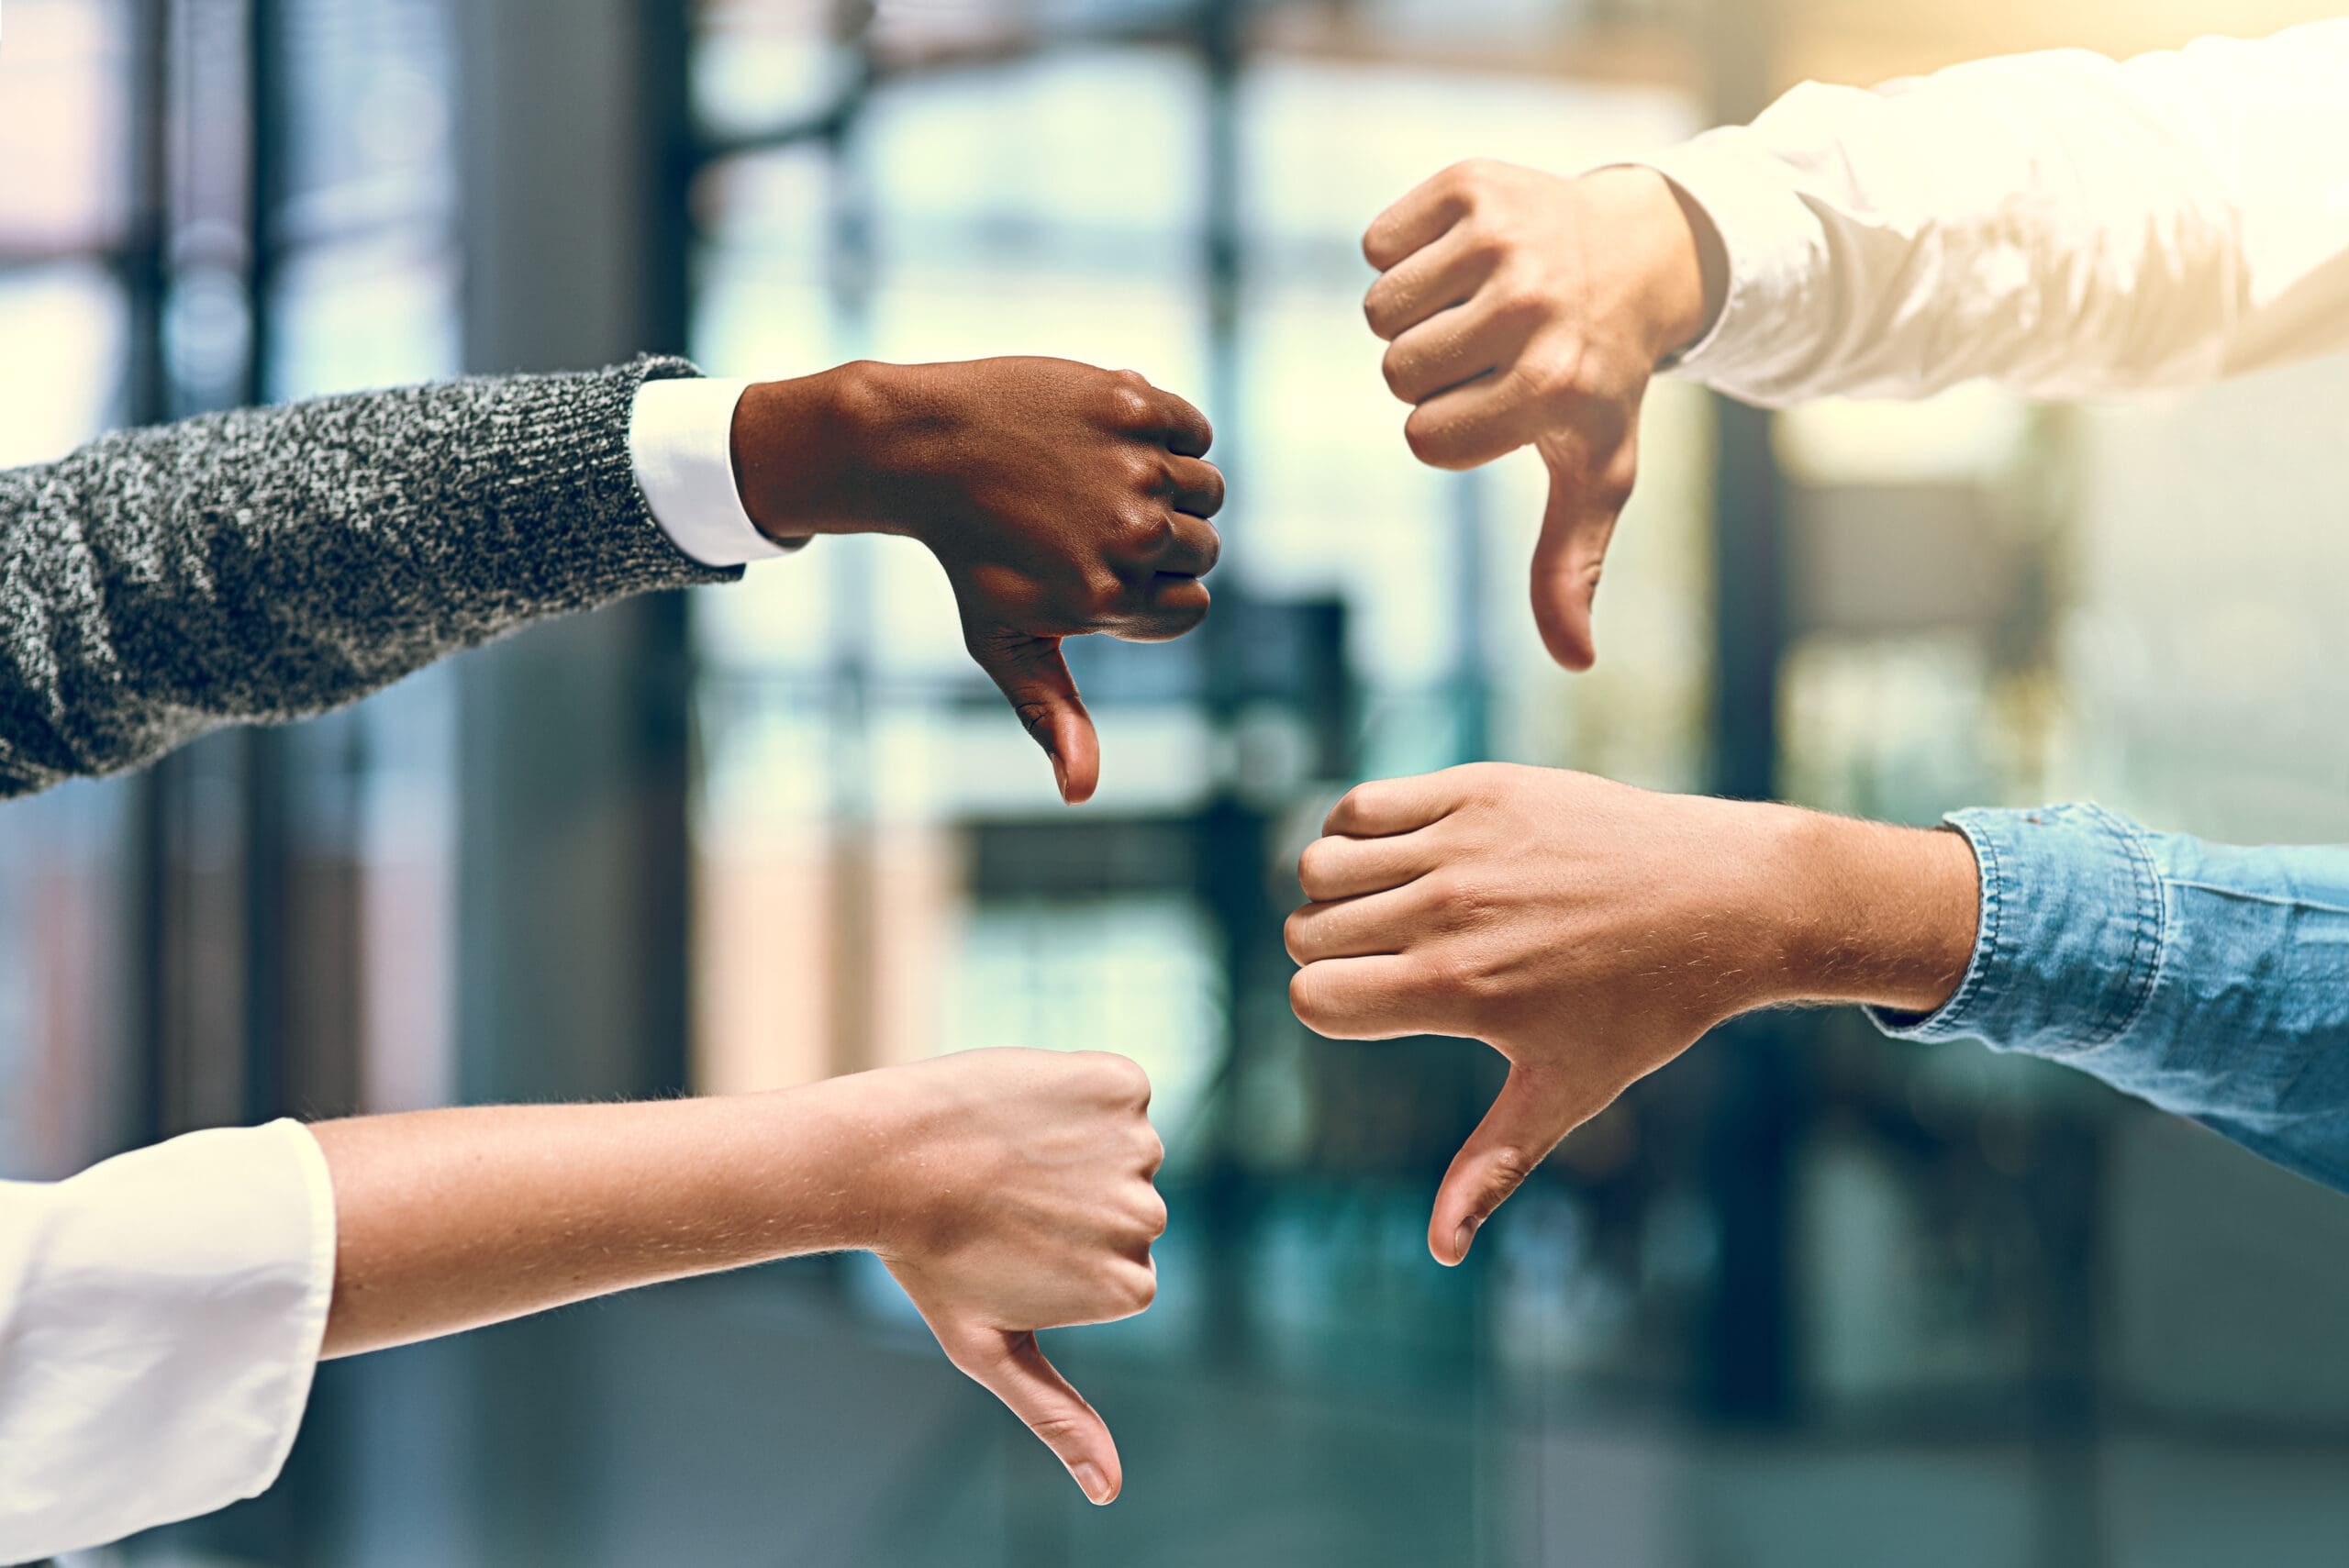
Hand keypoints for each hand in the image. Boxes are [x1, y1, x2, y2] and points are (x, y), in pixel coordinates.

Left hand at [733, 358, 1223, 802]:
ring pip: (1206, 489)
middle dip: (1157, 539)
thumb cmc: (970, 554)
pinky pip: (1194, 430)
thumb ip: (1053, 715)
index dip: (1146, 591)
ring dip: (1166, 485)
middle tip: (1083, 519)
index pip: (1190, 606)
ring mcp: (1136, 465)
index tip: (1091, 567)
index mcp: (1110, 598)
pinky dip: (1164, 432)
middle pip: (1204, 549)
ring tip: (1093, 479)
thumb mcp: (1003, 642)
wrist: (926, 446)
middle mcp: (1133, 535)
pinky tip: (1102, 438)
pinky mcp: (1135, 403)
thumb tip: (1081, 796)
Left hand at [860, 1048, 1166, 1504]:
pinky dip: (1081, 1089)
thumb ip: (1057, 1415)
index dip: (1058, 1255)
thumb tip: (1110, 1492)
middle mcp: (1146, 1220)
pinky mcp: (1121, 1084)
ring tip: (1005, 1154)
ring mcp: (1138, 1149)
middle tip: (1001, 1199)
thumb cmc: (928, 1260)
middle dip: (1072, 1199)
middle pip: (1126, 1206)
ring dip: (1073, 1143)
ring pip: (1121, 1147)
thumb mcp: (989, 1347)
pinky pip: (1118, 1088)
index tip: (1007, 1247)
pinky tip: (1026, 1106)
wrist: (882, 1159)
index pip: (1119, 1266)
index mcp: (1127, 1288)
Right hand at [1283, 764, 1975, 1263]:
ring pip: (1319, 867)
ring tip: (1386, 909)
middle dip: (1332, 956)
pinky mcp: (1478, 789)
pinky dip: (1355, 832)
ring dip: (1334, 893)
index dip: (1332, 1013)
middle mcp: (1450, 911)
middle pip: (1308, 934)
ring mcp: (1462, 844)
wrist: (1724, 897)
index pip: (1313, 999)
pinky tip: (1398, 859)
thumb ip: (1490, 1165)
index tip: (1381, 1011)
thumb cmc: (1646, 1006)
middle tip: (1393, 962)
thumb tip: (1440, 1253)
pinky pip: (1360, 806)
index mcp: (1459, 989)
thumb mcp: (1568, 1091)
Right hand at [1361, 162, 1719, 668]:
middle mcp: (1532, 307)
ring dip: (1415, 314)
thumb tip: (1574, 661)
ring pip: (1380, 309)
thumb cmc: (1600, 379)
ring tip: (1477, 304)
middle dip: (1430, 370)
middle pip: (1397, 371)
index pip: (1426, 437)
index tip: (1501, 405)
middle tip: (1491, 349)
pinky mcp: (1471, 183)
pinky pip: (1378, 243)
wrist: (1641, 253)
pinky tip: (1465, 258)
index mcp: (1552, 386)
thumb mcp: (1596, 473)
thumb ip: (1571, 568)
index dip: (1449, 430)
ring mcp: (1503, 238)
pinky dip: (1405, 254)